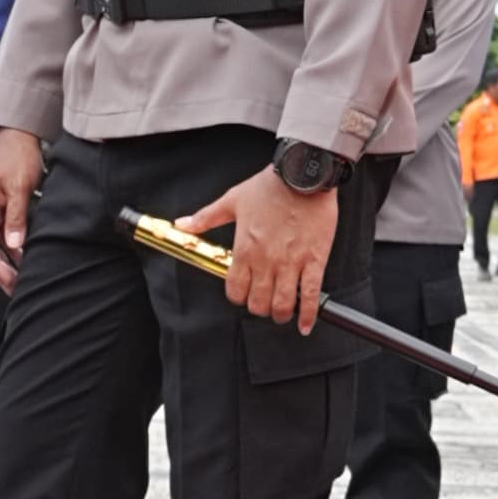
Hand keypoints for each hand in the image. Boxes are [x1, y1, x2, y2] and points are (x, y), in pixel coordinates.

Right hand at [0, 128, 45, 292]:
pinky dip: (14, 249)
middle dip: (0, 272)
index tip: (9, 282)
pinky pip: (5, 235)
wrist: (21, 135)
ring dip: (8, 262)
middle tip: (16, 290)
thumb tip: (15, 246)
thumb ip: (16, 217)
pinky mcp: (3, 208)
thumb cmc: (17, 156)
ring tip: (21, 280)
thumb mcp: (19, 187)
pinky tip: (24, 259)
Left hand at [177, 163, 341, 329]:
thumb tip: (182, 224)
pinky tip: (304, 325)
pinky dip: (308, 315)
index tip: (243, 295)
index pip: (235, 290)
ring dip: (280, 314)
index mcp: (244, 248)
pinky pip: (311, 295)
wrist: (303, 173)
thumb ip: (206, 218)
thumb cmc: (269, 186)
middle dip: (259, 309)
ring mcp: (291, 262)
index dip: (238, 297)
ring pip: (282, 305)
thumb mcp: (232, 200)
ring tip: (282, 312)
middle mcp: (266, 260)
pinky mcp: (315, 260)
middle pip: (258, 303)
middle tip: (264, 305)